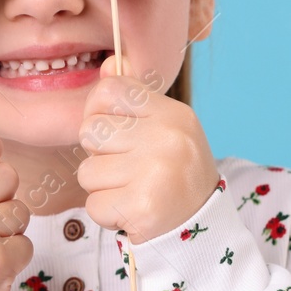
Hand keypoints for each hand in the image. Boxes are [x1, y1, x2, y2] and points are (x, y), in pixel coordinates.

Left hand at [76, 56, 219, 244]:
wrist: (203, 226)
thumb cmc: (176, 172)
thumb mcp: (165, 127)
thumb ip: (134, 98)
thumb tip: (109, 64)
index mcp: (172, 113)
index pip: (108, 90)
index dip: (97, 110)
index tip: (112, 132)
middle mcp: (166, 138)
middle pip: (90, 131)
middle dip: (99, 154)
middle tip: (125, 168)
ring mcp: (154, 173)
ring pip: (87, 171)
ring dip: (102, 187)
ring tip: (130, 190)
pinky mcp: (141, 207)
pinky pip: (93, 205)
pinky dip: (107, 214)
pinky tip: (131, 211)